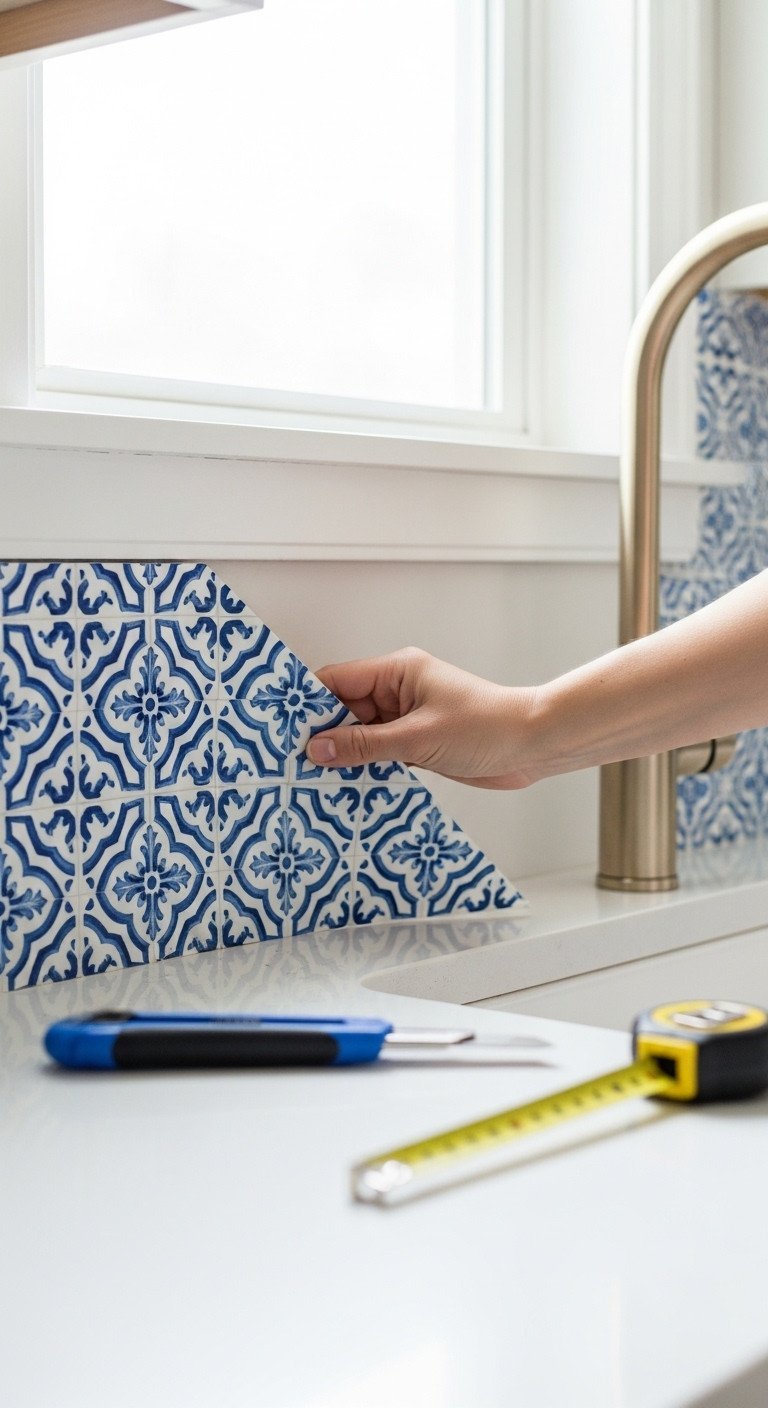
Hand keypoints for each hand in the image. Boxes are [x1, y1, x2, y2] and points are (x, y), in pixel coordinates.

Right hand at [306, 647, 542, 788]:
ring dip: (343, 756)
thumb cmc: (487, 728)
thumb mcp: (418, 738)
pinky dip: (364, 768)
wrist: (534, 746)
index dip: (307, 703)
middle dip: (322, 734)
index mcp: (397, 671)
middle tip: (289, 762)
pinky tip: (345, 788)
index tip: (279, 727)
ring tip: (310, 780)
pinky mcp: (417, 743)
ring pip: (360, 735)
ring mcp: (407, 718)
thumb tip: (318, 749)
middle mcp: (398, 691)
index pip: (336, 680)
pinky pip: (379, 753)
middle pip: (344, 710)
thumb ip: (365, 745)